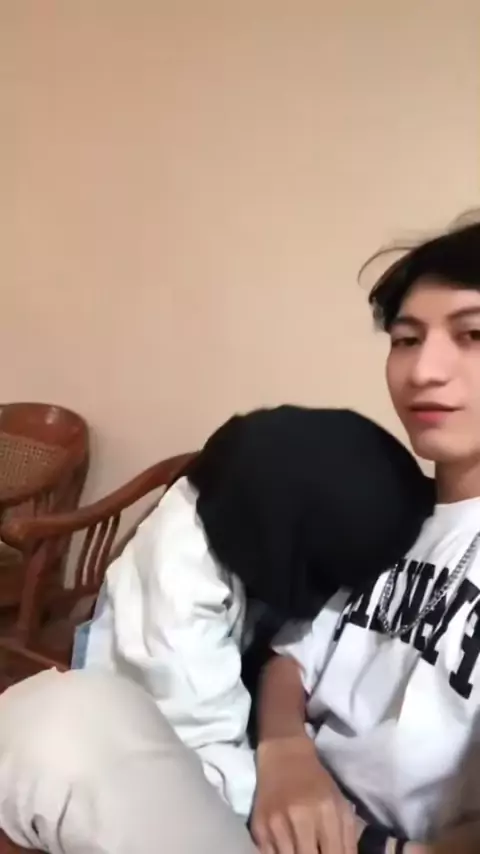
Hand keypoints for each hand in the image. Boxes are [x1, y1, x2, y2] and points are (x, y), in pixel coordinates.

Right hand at [250, 735, 357, 853]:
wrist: (284, 757)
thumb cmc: (317, 784)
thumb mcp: (341, 807)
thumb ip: (348, 841)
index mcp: (327, 812)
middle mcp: (300, 818)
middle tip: (315, 851)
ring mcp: (276, 824)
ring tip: (303, 849)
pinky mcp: (258, 827)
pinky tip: (288, 849)